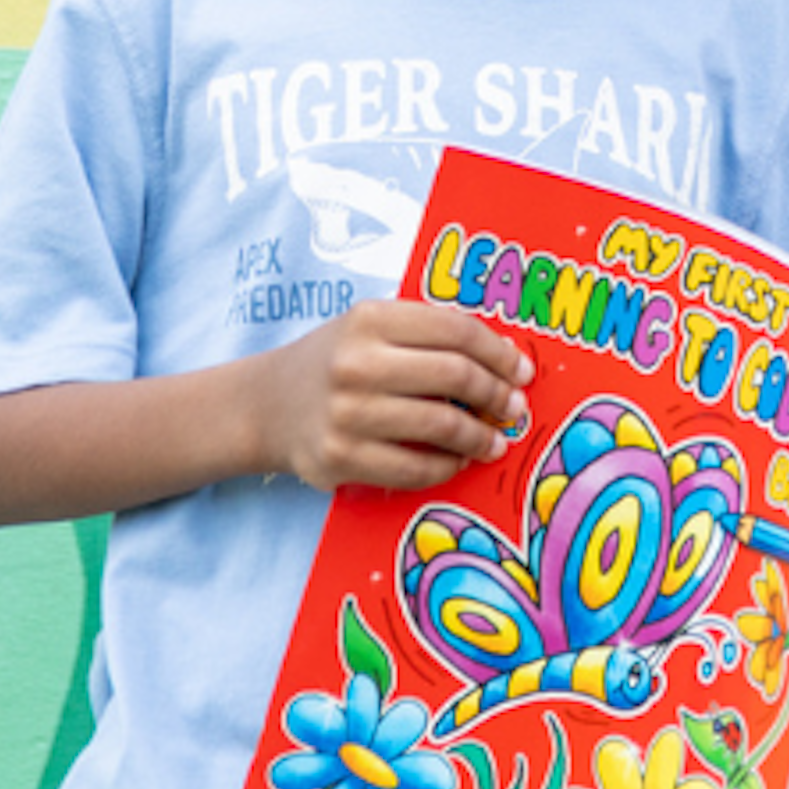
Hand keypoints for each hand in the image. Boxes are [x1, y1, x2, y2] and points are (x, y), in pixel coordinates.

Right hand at [242, 300, 533, 491]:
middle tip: (514, 408)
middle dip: (497, 395)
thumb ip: (427, 334)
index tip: (522, 370)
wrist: (266, 405)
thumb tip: (503, 362)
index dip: (499, 352)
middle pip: (455, 376)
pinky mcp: (340, 458)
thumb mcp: (370, 327)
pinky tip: (457, 461)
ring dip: (480, 437)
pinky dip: (447, 467)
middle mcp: (356, 363)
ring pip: (441, 427)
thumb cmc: (336, 361)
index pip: (456, 330)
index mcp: (369, 319)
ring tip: (495, 440)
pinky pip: (415, 469)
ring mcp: (346, 413)